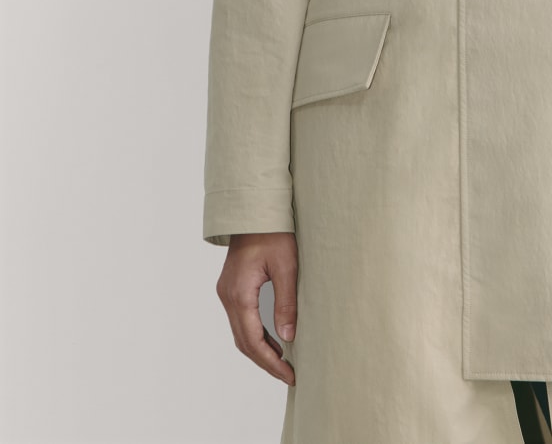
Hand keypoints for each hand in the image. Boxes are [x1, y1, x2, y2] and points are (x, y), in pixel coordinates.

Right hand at [216, 232, 298, 383]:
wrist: (255, 211)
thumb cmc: (273, 233)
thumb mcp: (286, 267)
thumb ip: (286, 303)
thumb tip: (288, 338)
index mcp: (239, 294)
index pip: (253, 340)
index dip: (271, 362)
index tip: (289, 374)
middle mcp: (228, 297)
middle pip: (244, 341)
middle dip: (266, 361)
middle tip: (289, 374)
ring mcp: (227, 293)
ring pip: (241, 333)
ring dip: (260, 350)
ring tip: (283, 363)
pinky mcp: (232, 289)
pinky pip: (242, 320)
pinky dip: (256, 334)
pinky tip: (273, 340)